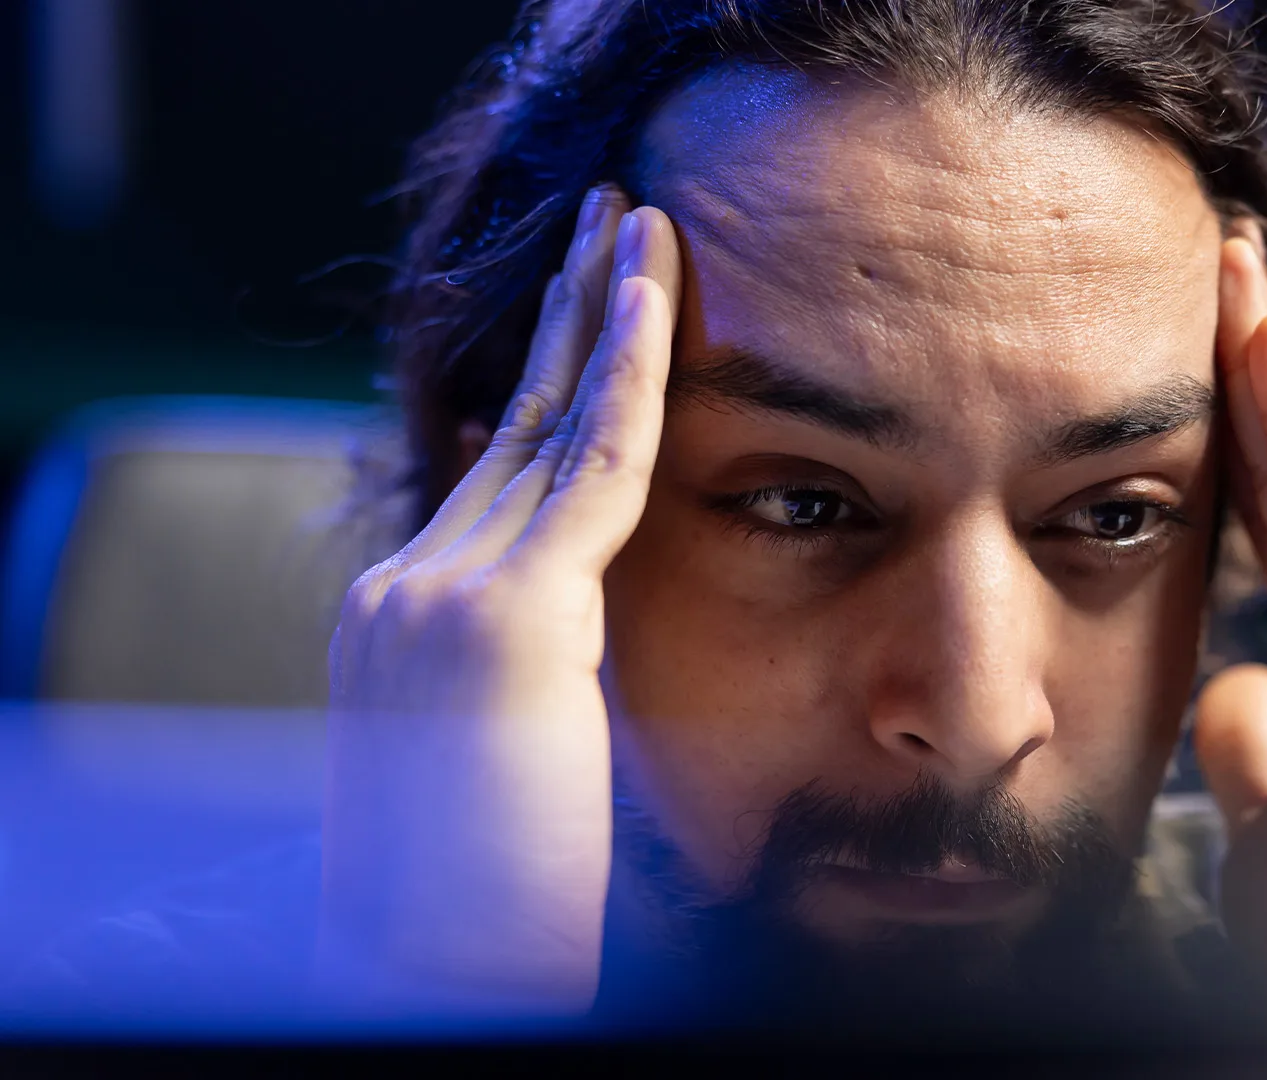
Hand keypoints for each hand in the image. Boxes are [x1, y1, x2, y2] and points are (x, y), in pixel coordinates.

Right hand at [319, 189, 681, 1011]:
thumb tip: (588, 640)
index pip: (496, 475)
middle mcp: (406, 587)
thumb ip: (540, 678)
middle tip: (607, 224)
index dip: (549, 387)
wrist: (440, 978)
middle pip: (512, 426)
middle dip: (565, 321)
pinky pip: (595, 462)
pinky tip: (655, 286)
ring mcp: (442, 593)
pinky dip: (632, 368)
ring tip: (637, 221)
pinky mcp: (509, 614)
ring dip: (598, 311)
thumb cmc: (493, 910)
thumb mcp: (510, 768)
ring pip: (550, 422)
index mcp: (406, 622)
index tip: (591, 314)